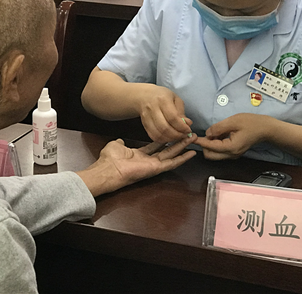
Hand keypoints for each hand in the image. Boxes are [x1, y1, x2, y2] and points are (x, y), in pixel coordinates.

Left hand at [78, 136, 196, 196]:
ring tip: (193, 138)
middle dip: (178, 141)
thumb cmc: (110, 159)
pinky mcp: (156, 169)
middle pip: (167, 149)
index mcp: (140, 155)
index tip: (172, 132)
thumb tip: (120, 140)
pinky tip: (191, 153)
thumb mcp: (116, 145)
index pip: (156, 146)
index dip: (165, 139)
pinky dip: (182, 158)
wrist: (108, 169)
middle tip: (188, 133)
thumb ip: (120, 143)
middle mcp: (149, 160)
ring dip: (183, 146)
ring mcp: (153, 165)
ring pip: (172, 154)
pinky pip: (171, 163)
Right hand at [138, 85, 193, 142]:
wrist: (143, 95)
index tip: (188, 130)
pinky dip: (162, 140)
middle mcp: (153, 108)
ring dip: (170, 139)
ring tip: (177, 137)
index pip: (172, 117)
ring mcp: (147, 117)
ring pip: (158, 134)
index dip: (182, 126)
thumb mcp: (175, 98)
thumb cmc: (162, 96)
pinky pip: (153, 136)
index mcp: (163, 100)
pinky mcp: (144, 124)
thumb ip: (181, 112)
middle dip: (176, 135)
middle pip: (164, 128)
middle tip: (184, 135)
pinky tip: (168, 137)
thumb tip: (188, 124)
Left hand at [196, 113, 268, 160]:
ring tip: (214, 132)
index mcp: (231, 148)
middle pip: (210, 155)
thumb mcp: (233, 121)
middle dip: (204, 145)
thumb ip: (218, 128)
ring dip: (210, 145)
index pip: (210, 147)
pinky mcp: (234, 152)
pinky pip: (220, 151)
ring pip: (214, 154)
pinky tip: (219, 134)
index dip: (200, 141)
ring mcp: (233, 155)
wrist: (265, 128)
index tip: (192, 136)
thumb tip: (207, 133)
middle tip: (203, 133)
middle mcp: (231, 154)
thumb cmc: (251, 123)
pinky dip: (216, 144)